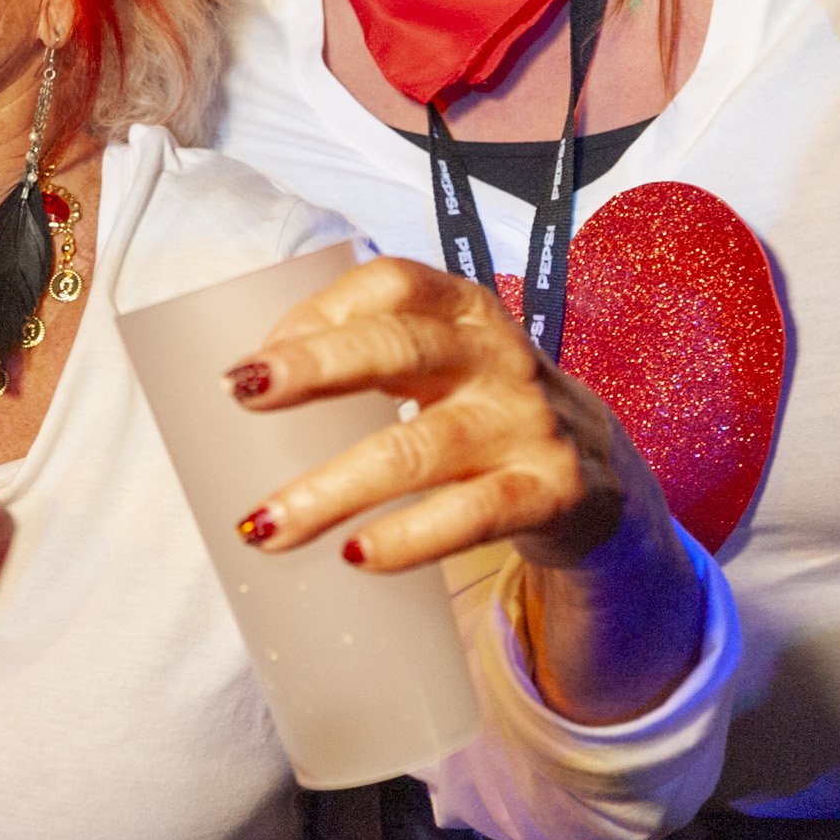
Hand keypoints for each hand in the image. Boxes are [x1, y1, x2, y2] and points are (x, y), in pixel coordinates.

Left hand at [230, 257, 702, 722]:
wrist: (597, 478)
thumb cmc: (482, 411)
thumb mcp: (441, 365)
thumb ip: (366, 360)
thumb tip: (244, 392)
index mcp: (463, 310)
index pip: (392, 284)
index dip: (320, 309)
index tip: (254, 358)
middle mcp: (497, 356)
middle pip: (400, 348)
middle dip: (315, 368)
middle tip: (242, 393)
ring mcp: (526, 423)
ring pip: (419, 448)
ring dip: (332, 488)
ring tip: (265, 524)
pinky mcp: (550, 492)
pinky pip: (471, 515)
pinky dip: (408, 537)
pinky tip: (355, 555)